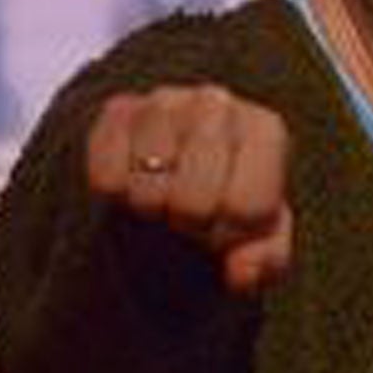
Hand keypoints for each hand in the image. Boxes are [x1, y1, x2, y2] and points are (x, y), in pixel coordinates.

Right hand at [85, 84, 293, 293]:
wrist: (182, 160)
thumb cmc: (230, 199)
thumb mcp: (260, 235)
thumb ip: (266, 260)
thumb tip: (242, 273)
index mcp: (265, 130)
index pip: (246, 209)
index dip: (230, 234)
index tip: (227, 221)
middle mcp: (218, 103)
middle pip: (192, 202)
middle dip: (190, 221)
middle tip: (192, 210)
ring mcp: (165, 100)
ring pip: (147, 191)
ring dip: (152, 207)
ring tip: (166, 193)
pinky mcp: (118, 109)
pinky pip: (107, 179)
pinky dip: (117, 195)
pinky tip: (136, 179)